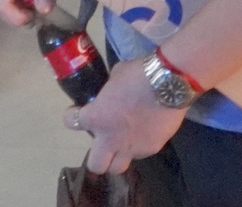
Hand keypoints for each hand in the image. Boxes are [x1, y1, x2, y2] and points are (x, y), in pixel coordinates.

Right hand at [0, 0, 70, 24]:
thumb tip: (44, 11)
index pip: (1, 6)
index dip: (17, 17)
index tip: (37, 15)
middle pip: (2, 11)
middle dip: (22, 15)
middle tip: (42, 6)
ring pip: (7, 10)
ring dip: (24, 11)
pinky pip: (11, 6)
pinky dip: (24, 7)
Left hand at [70, 58, 186, 175]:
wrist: (169, 82)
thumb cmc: (138, 74)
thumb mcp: (115, 76)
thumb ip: (109, 90)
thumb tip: (111, 91)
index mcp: (96, 117)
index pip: (71, 123)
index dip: (72, 116)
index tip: (77, 112)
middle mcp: (110, 139)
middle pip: (95, 165)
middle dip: (96, 155)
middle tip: (102, 140)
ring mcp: (132, 148)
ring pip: (119, 167)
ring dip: (118, 156)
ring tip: (123, 142)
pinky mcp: (152, 148)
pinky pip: (140, 153)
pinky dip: (139, 146)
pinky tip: (145, 132)